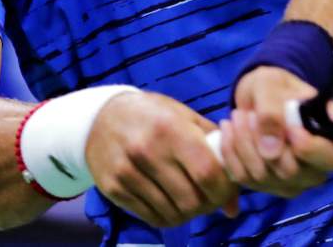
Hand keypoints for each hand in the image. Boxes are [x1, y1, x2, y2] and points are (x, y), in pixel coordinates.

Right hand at [85, 91, 239, 227]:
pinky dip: (168, 216)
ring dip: (188, 214)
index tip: (226, 192)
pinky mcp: (114, 189)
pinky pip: (152, 218)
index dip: (224, 190)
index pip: (206, 172)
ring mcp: (127, 172)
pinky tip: (170, 202)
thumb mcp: (184, 117)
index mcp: (169, 128)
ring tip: (190, 199)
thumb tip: (234, 203)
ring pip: (172, 214)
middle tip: (209, 198)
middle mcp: (146, 151)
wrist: (99, 117)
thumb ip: (215, 152)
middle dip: (207, 205)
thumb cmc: (151, 115)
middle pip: (191, 200)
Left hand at [218, 66, 332, 197]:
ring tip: (237, 116)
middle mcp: (318, 165)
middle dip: (261, 142)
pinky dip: (231, 154)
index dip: (310, 149)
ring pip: (265, 177)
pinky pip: (246, 180)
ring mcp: (294, 180)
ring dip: (243, 145)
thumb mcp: (271, 84)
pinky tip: (229, 131)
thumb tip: (271, 152)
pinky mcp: (269, 185)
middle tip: (245, 114)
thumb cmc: (274, 85)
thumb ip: (272, 111)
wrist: (258, 96)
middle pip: (292, 173)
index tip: (289, 129)